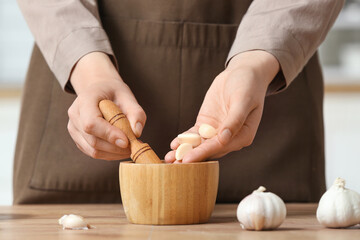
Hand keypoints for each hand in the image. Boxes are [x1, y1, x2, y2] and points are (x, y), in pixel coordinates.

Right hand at [67, 52, 145, 159]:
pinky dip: (109, 154)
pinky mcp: (78, 139)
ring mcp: (73, 128)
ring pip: (93, 150)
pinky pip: (93, 152)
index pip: (91, 123)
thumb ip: (136, 112)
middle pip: (93, 140)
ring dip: (114, 153)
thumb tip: (137, 133)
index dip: (109, 135)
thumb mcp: (128, 96)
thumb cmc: (114, 93)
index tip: (127, 141)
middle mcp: (75, 115)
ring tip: (130, 148)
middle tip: (134, 146)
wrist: (99, 90)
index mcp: (85, 100)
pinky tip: (121, 149)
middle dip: (116, 147)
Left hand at [165, 51, 279, 162]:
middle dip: (191, 157)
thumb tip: (224, 138)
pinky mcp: (207, 124)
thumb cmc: (248, 85)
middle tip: (174, 165)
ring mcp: (216, 131)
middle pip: (208, 150)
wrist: (243, 73)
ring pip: (199, 144)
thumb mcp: (244, 100)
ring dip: (185, 152)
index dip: (203, 153)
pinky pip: (195, 134)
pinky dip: (184, 140)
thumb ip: (235, 120)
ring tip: (169, 159)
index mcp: (243, 135)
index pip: (220, 147)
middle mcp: (230, 137)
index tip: (188, 160)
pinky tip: (174, 145)